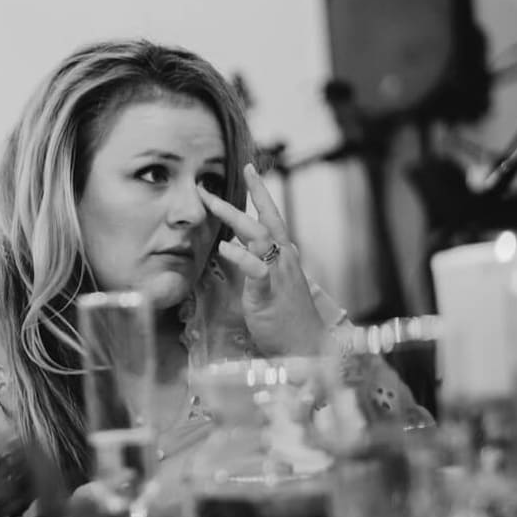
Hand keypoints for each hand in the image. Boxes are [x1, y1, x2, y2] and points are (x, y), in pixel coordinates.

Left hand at [200, 163, 326, 354]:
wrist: (305, 348)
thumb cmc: (287, 320)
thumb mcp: (271, 285)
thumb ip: (259, 264)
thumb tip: (241, 248)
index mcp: (284, 256)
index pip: (272, 217)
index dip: (261, 192)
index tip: (249, 169)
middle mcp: (284, 259)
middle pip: (266, 218)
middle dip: (246, 194)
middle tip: (220, 179)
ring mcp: (279, 274)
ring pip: (259, 235)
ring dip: (234, 217)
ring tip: (211, 203)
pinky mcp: (269, 292)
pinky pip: (256, 268)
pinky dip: (240, 255)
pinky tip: (224, 246)